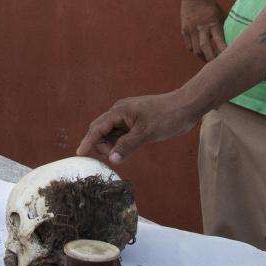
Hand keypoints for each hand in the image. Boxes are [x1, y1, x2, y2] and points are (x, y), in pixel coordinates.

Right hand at [76, 92, 198, 168]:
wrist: (186, 106)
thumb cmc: (167, 117)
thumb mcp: (146, 133)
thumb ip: (127, 146)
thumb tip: (112, 159)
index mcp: (119, 111)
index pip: (97, 128)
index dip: (88, 141)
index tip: (79, 154)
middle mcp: (120, 113)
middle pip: (101, 132)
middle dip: (103, 146)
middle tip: (117, 157)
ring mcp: (127, 118)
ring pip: (111, 135)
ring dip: (113, 146)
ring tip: (126, 154)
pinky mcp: (135, 123)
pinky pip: (121, 135)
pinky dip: (121, 144)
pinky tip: (128, 150)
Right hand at [180, 0, 227, 61]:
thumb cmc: (211, 7)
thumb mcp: (221, 16)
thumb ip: (222, 30)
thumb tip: (228, 43)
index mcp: (213, 24)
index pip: (219, 42)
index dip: (223, 52)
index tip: (228, 59)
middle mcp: (201, 28)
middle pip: (205, 48)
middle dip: (212, 59)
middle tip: (217, 65)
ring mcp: (191, 30)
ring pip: (196, 50)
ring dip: (203, 57)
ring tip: (208, 60)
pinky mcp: (184, 30)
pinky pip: (189, 46)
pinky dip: (195, 51)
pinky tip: (200, 52)